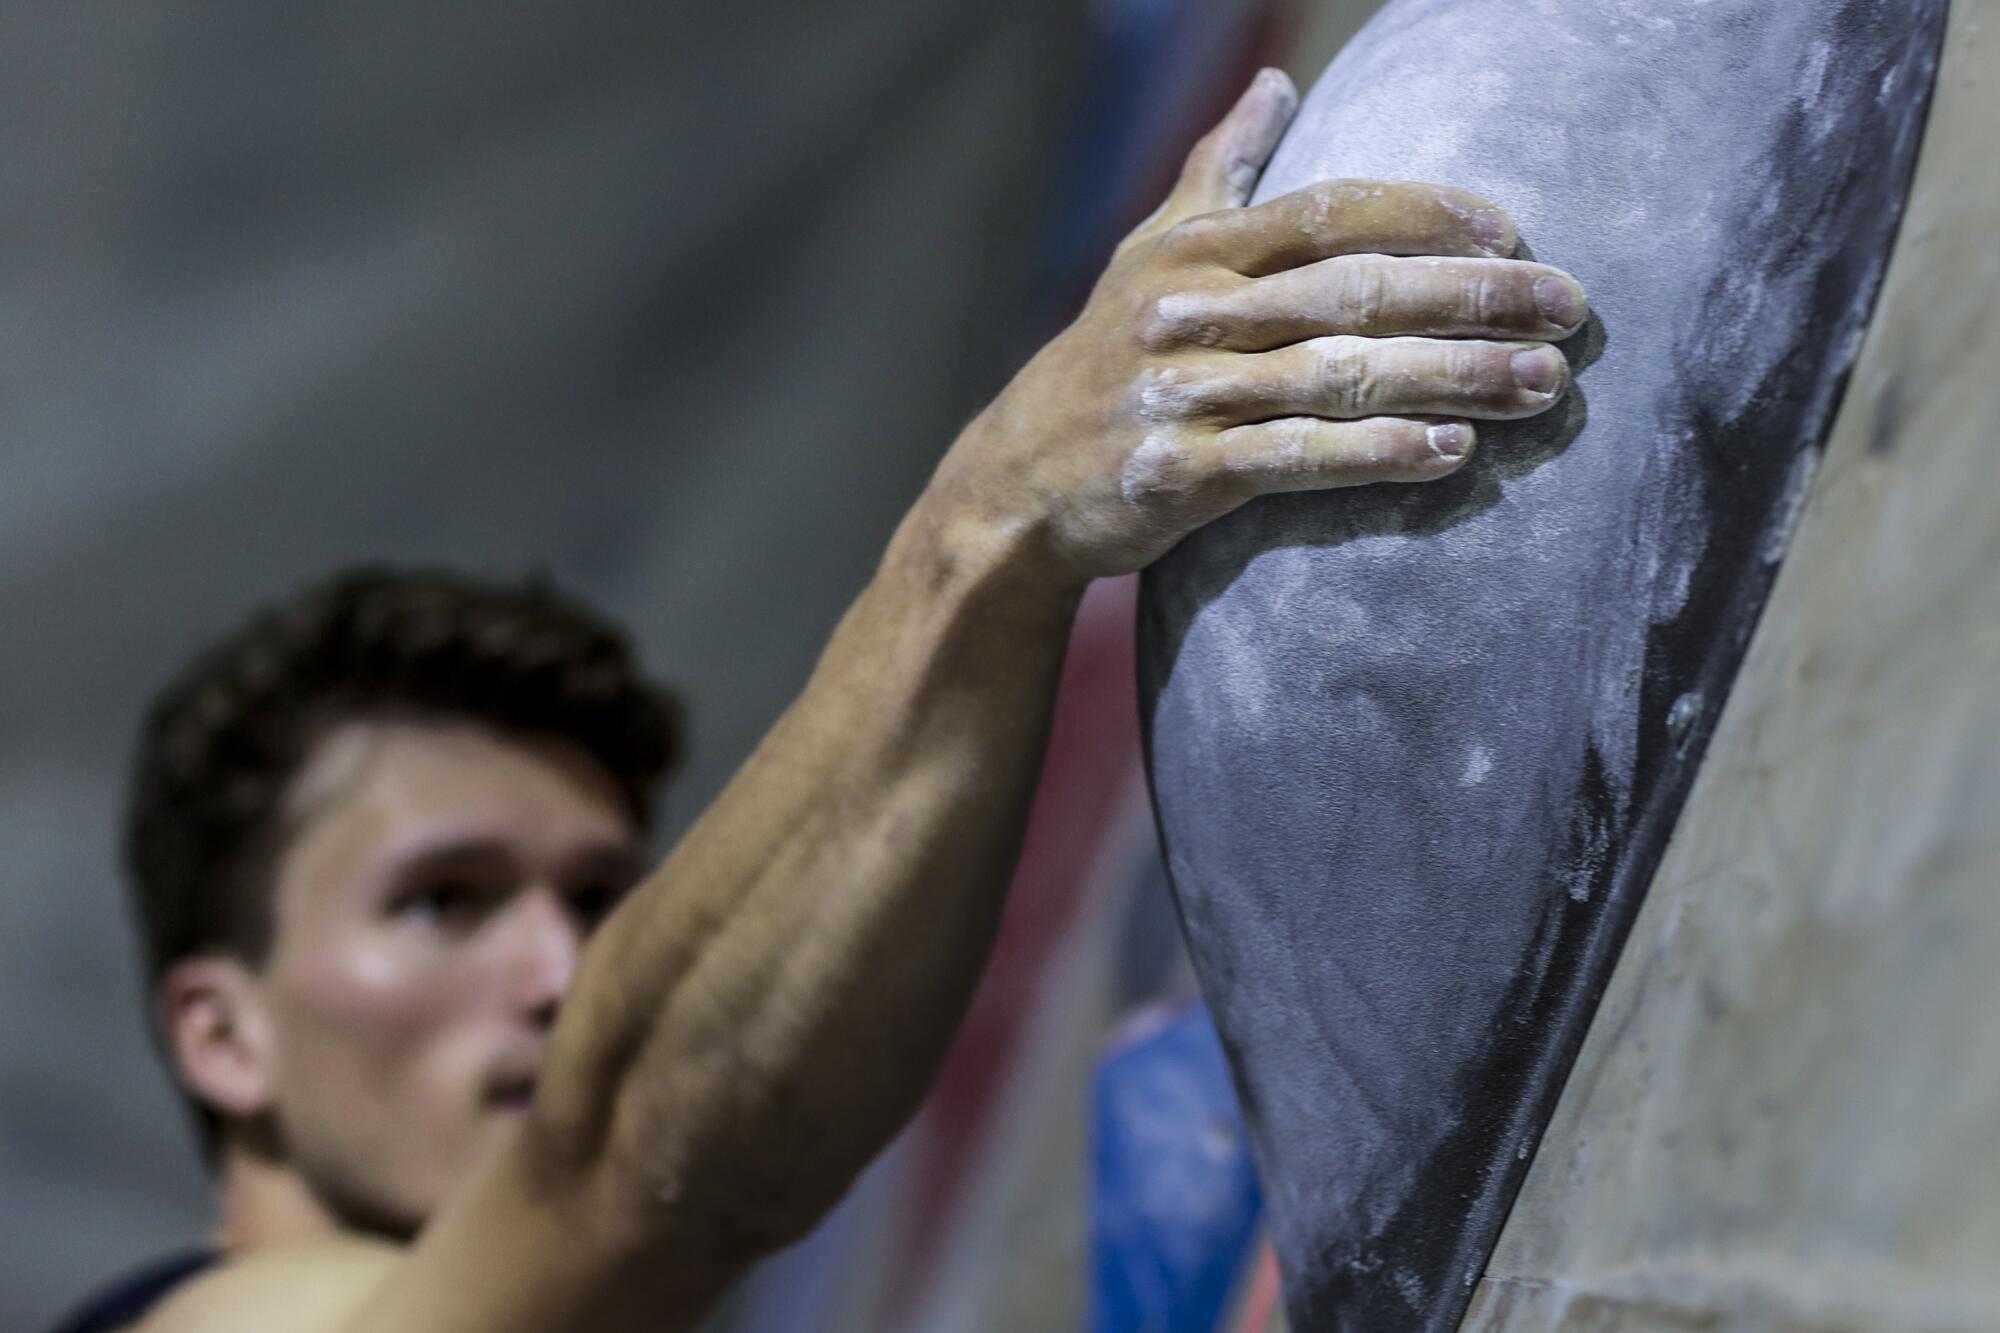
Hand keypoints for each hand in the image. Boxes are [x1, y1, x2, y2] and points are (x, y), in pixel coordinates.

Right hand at [923, 68, 1589, 585]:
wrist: (1010, 485)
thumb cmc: (1098, 364)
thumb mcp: (1147, 258)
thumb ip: (1218, 174)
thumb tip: (1273, 86)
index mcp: (1195, 254)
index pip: (1327, 212)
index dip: (1423, 214)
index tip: (1511, 228)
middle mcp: (1191, 315)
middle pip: (1351, 292)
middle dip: (1469, 297)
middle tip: (1567, 307)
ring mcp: (1183, 394)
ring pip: (1337, 376)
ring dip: (1449, 378)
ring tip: (1538, 385)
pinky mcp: (1178, 474)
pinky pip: (1293, 458)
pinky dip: (1374, 454)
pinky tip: (1447, 455)